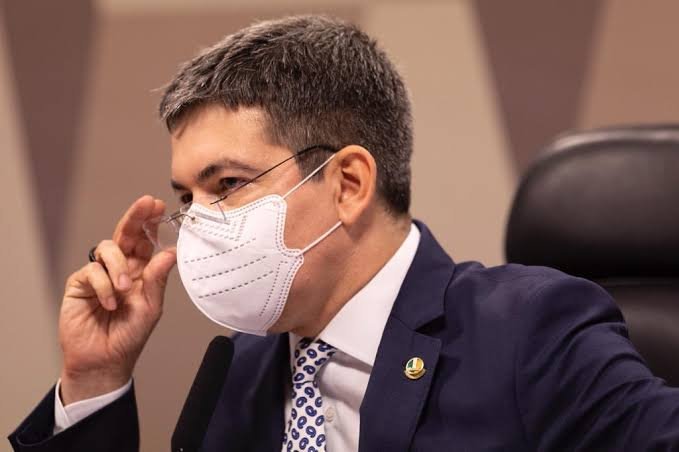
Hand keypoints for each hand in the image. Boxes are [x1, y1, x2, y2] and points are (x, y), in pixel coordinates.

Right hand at [58, 195, 175, 404]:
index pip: (147, 241)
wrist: (104, 360)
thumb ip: (157, 280)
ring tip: (124, 289)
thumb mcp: (150, 307)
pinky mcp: (80, 283)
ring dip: (119, 265)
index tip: (159, 206)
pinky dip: (103, 286)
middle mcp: (120, 268)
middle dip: (136, 218)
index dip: (151, 222)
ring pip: (107, 248)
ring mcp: (99, 274)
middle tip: (147, 204)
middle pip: (126, 234)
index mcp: (141, 271)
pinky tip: (109, 303)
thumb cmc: (129, 335)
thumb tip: (170, 253)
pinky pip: (92, 271)